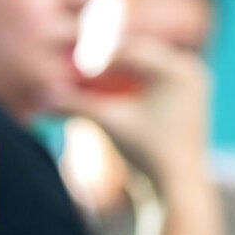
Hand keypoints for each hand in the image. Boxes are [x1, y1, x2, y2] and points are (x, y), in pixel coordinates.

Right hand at [55, 35, 212, 197]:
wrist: (178, 183)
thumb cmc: (148, 153)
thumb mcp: (109, 123)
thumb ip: (76, 105)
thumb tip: (42, 98)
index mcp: (176, 70)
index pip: (128, 51)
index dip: (94, 56)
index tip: (68, 65)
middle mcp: (189, 69)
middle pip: (138, 53)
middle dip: (105, 59)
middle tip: (75, 65)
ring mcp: (192, 81)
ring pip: (145, 63)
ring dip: (117, 67)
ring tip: (88, 76)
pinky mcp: (187, 95)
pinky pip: (154, 76)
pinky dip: (131, 79)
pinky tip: (108, 87)